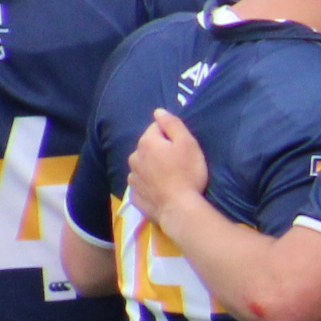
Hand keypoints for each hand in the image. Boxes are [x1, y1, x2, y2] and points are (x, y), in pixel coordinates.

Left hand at [127, 109, 210, 225]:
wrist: (179, 208)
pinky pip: (142, 184)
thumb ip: (172, 124)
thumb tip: (158, 111)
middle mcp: (134, 158)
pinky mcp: (134, 196)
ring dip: (153, 168)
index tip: (181, 148)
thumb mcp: (187, 143)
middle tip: (178, 164)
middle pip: (148, 148)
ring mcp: (133, 178)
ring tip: (169, 179)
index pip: (156, 128)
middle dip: (159, 152)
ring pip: (143, 166)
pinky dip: (149, 185)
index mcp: (147, 142)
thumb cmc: (187, 173)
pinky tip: (161, 191)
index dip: (171, 136)